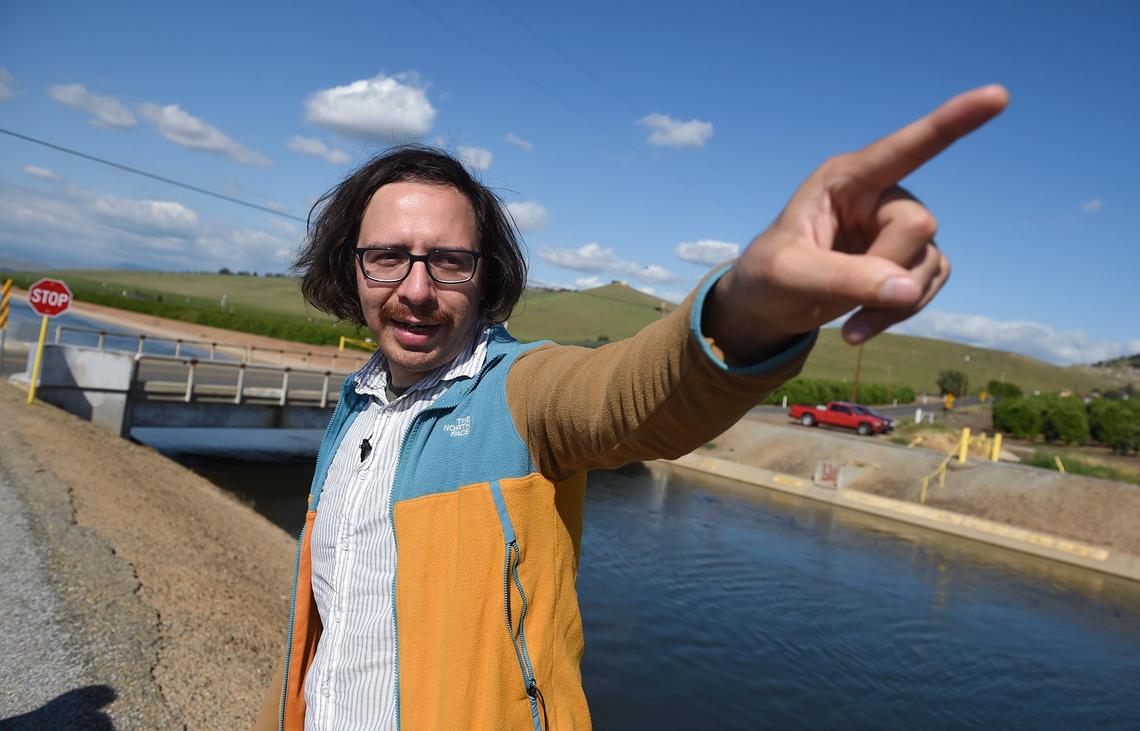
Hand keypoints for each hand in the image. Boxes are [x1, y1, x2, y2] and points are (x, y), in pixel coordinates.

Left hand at [705, 85, 1009, 363]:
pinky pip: (931, 284)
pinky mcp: (910, 260)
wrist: (768, 305)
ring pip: (928, 262)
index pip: (905, 147)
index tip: (997, 96)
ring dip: (893, 303)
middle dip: (884, 268)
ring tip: (848, 327)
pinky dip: (900, 313)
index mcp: (847, 178)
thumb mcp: (789, 275)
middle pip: (918, 225)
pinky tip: (860, 329)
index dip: (952, 122)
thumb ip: (844, 278)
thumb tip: (908, 289)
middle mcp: (881, 195)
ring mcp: (899, 228)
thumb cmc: (768, 275)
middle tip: (839, 288)